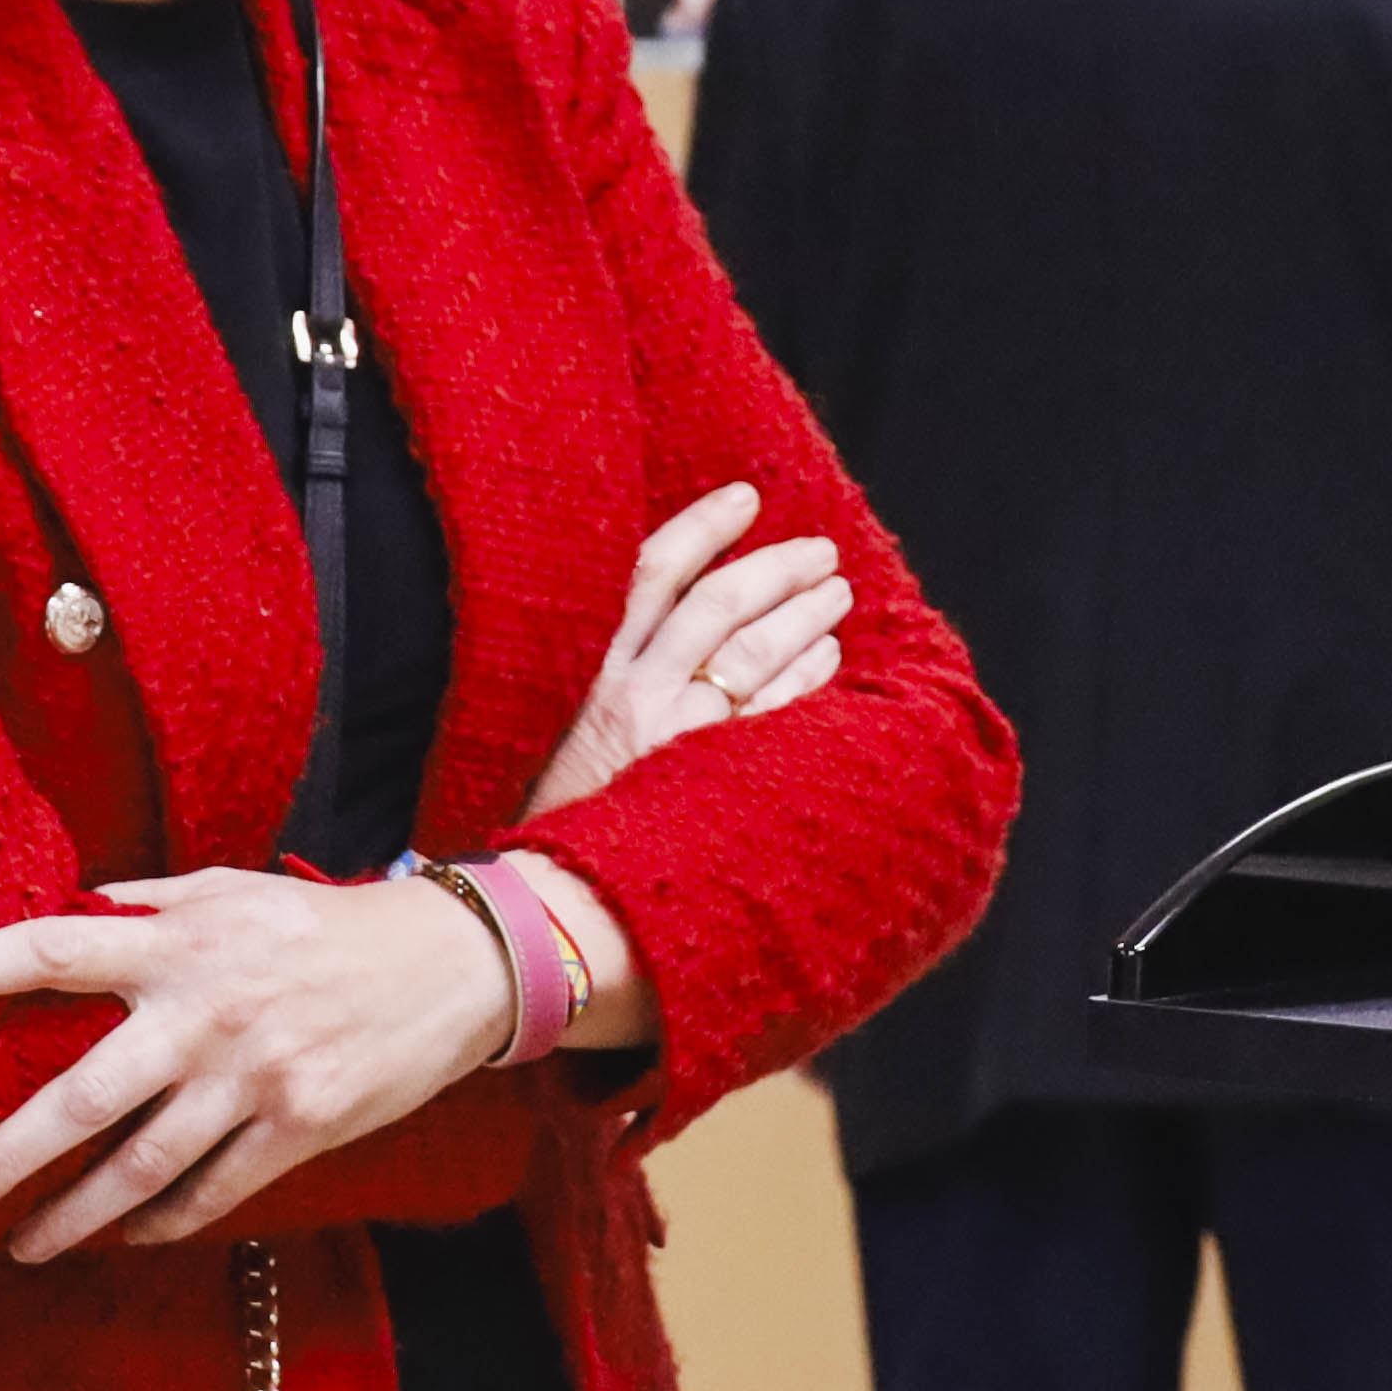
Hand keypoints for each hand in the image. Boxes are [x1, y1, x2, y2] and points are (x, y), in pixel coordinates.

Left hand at [0, 869, 517, 1259]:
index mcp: (182, 941)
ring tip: (21, 1244)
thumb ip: (146, 904)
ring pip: (144, 1165)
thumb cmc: (322, 925)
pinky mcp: (300, 1126)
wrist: (450, 965)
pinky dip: (161, 1220)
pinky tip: (124, 1234)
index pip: (56, 948)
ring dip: (75, 1214)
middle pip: (84, 1095)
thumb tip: (64, 908)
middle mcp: (208, 1010)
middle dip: (7, 1154)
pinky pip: (212, 1190)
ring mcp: (254, 1076)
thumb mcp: (230, 891)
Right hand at [525, 483, 846, 818]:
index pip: (653, 573)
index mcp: (596, 670)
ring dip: (802, 614)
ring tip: (835, 593)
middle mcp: (636, 693)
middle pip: (717, 604)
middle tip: (820, 551)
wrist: (556, 893)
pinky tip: (829, 657)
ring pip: (751, 651)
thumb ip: (618, 673)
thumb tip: (686, 619)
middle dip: (776, 568)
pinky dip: (805, 677)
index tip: (745, 497)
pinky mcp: (709, 778)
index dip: (702, 527)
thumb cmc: (567, 808)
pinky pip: (772, 713)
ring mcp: (674, 735)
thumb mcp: (569, 725)